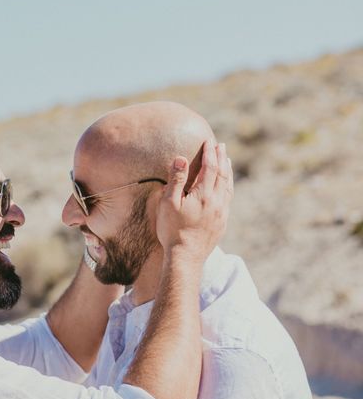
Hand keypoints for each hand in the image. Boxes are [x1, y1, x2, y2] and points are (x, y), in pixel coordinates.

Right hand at [155, 141, 232, 263]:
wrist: (185, 257)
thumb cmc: (172, 230)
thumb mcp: (169, 204)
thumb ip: (176, 180)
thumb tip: (181, 158)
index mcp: (204, 195)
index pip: (210, 167)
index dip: (210, 153)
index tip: (209, 141)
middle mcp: (217, 202)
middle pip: (223, 174)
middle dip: (221, 158)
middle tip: (221, 146)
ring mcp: (221, 213)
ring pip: (228, 186)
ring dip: (228, 171)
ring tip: (227, 161)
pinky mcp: (222, 223)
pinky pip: (229, 199)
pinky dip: (229, 187)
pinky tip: (226, 186)